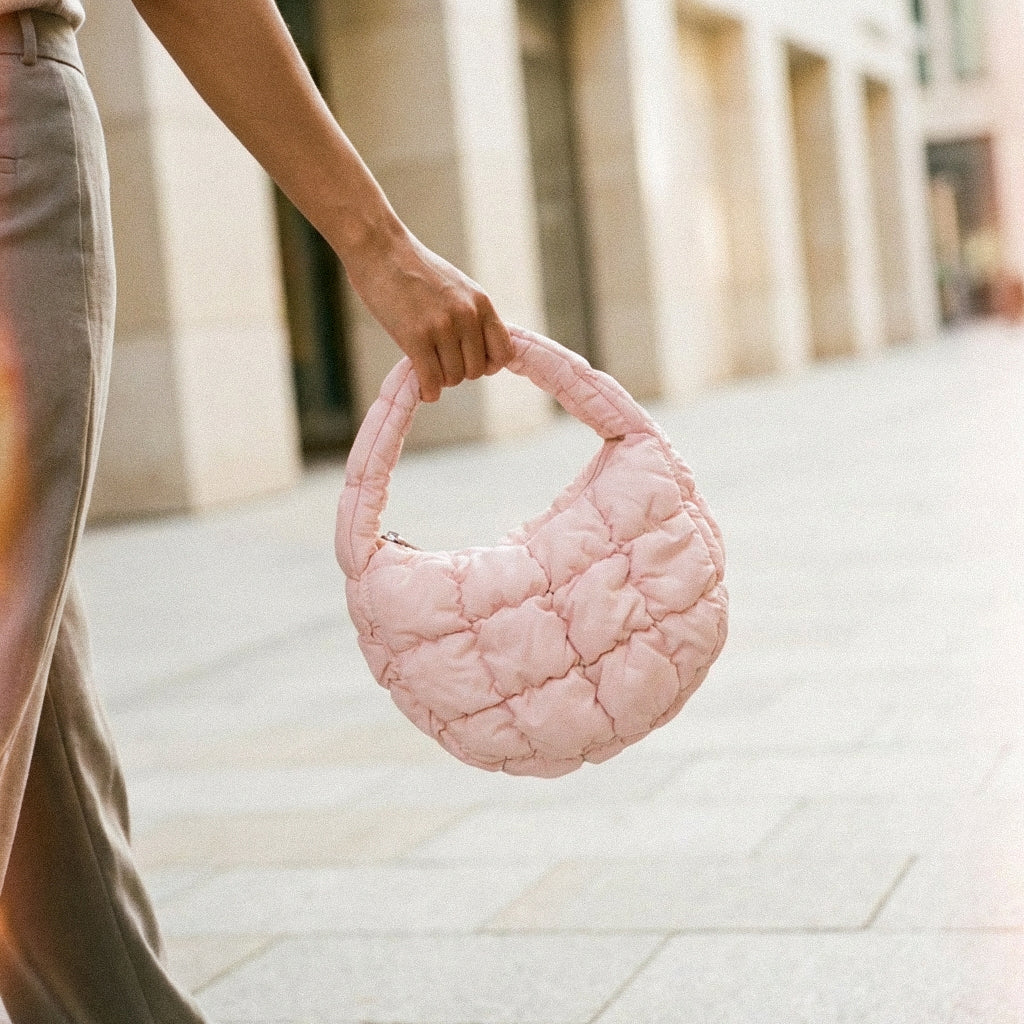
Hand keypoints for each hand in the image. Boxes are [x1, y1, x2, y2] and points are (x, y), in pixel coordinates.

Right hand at [344, 225, 513, 402]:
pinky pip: (431, 380)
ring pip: (453, 378)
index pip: (504, 352)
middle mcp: (467, 315)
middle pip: (476, 371)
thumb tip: (481, 352)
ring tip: (427, 364)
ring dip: (440, 379)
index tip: (471, 361)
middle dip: (459, 372)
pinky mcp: (416, 337)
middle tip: (440, 362)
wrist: (379, 249)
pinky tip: (422, 386)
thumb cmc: (414, 270)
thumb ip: (472, 316)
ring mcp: (442, 327)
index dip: (489, 364)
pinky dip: (428, 390)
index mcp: (481, 303)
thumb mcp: (456, 287)